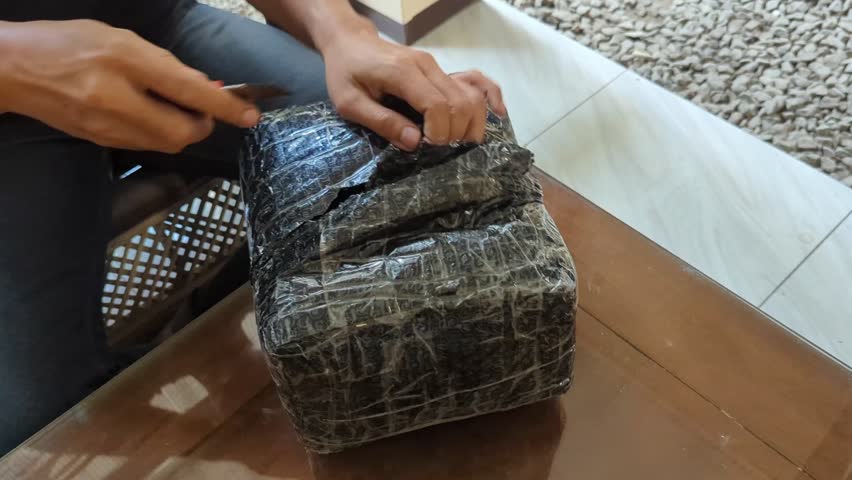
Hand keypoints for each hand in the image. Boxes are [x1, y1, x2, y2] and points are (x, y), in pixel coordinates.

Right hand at [0, 20, 259, 152]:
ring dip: (183, 130)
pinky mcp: (101, 142)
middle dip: (204, 125)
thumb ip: (166, 64)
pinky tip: (152, 114)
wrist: (14, 70)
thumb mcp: (122, 40)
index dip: (226, 107)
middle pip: (183, 133)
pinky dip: (161, 133)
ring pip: (167, 143)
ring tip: (174, 106)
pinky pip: (147, 145)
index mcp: (125, 62)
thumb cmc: (69, 43)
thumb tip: (206, 88)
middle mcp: (117, 99)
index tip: (251, 116)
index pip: (189, 91)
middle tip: (204, 108)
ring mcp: (108, 127)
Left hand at [320, 27, 505, 150]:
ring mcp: (437, 67)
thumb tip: (415, 143)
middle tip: (438, 151)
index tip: (428, 148)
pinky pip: (474, 82)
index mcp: (403, 73)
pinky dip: (489, 98)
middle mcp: (427, 66)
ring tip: (456, 145)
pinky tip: (497, 113)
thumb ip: (382, 121)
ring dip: (471, 124)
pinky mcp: (441, 71)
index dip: (440, 133)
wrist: (350, 42)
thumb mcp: (350, 102)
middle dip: (455, 134)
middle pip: (461, 103)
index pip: (438, 105)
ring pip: (471, 97)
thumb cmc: (345, 73)